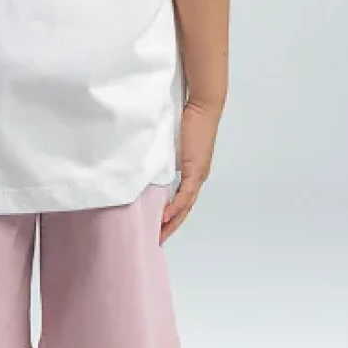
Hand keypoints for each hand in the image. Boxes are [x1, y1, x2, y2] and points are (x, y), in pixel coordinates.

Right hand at [160, 100, 218, 242]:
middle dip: (170, 227)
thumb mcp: (169, 144)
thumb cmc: (187, 119)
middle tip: (156, 241)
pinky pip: (185, 194)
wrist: (202, 105)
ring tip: (159, 236)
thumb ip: (161, 157)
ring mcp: (198, 175)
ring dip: (172, 222)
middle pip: (183, 210)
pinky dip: (175, 207)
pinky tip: (165, 218)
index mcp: (192, 173)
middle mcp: (197, 178)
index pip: (181, 202)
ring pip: (185, 206)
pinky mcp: (196, 169)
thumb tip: (145, 167)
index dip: (170, 218)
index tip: (156, 229)